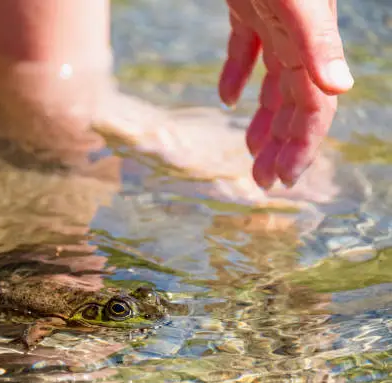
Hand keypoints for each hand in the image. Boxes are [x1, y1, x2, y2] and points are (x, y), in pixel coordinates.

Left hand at [219, 0, 352, 188]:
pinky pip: (243, 50)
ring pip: (272, 83)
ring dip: (264, 119)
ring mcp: (273, 24)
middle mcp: (297, 39)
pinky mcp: (248, 9)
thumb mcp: (299, 3)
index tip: (284, 179)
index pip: (313, 107)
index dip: (302, 145)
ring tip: (252, 152)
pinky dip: (236, 77)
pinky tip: (226, 100)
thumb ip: (318, 40)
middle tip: (262, 180)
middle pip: (292, 103)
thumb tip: (340, 86)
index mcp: (310, 45)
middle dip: (281, 145)